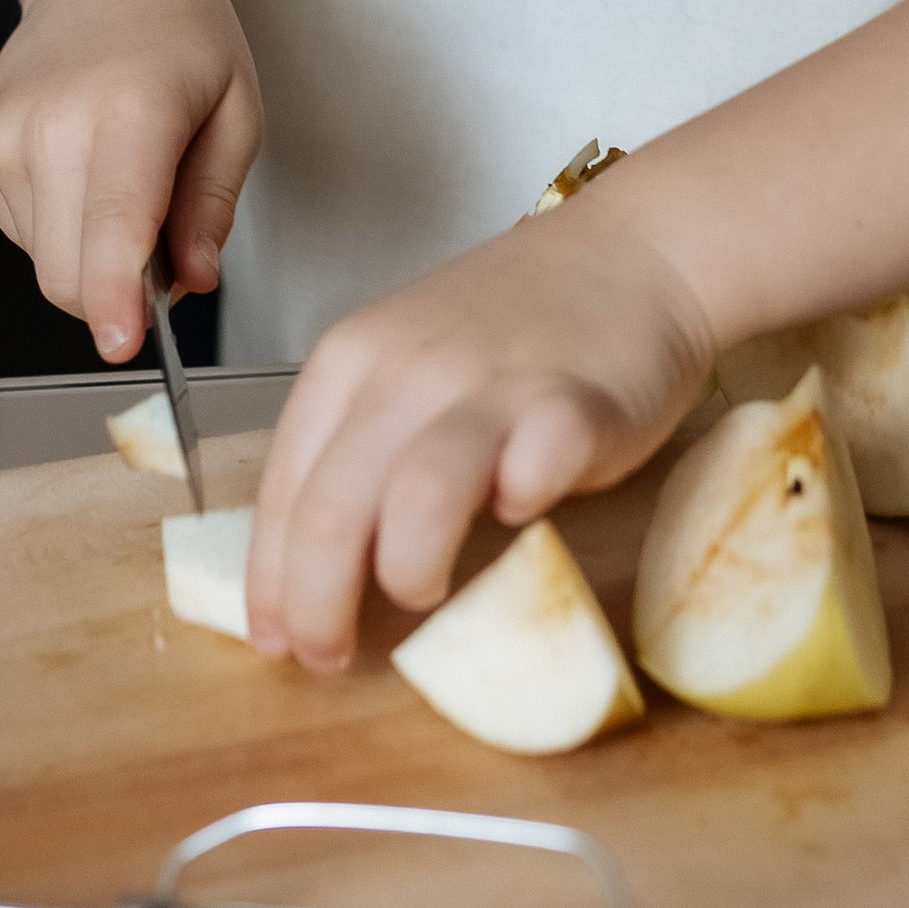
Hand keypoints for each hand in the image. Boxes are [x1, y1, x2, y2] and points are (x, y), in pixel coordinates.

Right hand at [0, 0, 260, 360]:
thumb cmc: (186, 38)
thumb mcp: (237, 113)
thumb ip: (212, 206)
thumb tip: (192, 284)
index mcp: (129, 109)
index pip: (112, 224)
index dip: (115, 295)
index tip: (123, 345)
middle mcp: (51, 124)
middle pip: (69, 271)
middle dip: (121, 292)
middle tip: (172, 241)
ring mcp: (3, 137)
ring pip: (47, 262)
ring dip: (93, 255)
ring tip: (129, 175)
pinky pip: (25, 235)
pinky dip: (64, 229)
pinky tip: (88, 168)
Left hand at [242, 190, 720, 670]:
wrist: (637, 249)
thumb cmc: (521, 321)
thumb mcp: (409, 363)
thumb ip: (365, 443)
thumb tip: (317, 568)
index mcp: (352, 358)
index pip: (284, 490)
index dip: (271, 582)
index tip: (279, 638)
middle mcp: (408, 368)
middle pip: (331, 512)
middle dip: (318, 607)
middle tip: (332, 658)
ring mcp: (493, 385)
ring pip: (415, 501)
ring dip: (406, 571)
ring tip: (422, 593)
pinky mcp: (576, 407)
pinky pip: (533, 474)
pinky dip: (519, 510)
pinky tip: (522, 516)